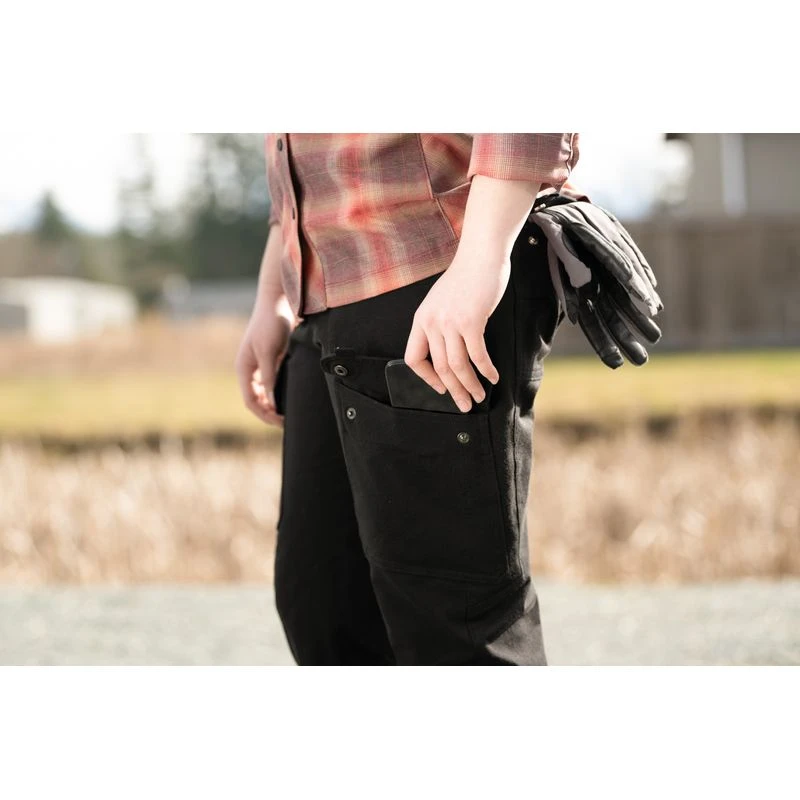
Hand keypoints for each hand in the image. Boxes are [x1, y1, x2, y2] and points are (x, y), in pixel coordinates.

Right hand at [235, 293, 295, 425]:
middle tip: (288, 423)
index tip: (282, 422)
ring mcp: (261, 365)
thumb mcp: (268, 351)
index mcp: (244, 368)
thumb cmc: (271, 323)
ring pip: (266, 393)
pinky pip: (275, 383)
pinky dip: (281, 393)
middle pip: (257, 400)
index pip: (250, 400)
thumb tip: (270, 402)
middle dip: (270, 413)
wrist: (280, 301)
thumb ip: (268, 376)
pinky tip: (293, 397)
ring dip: (275, 405)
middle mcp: (250, 369)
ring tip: (291, 414)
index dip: (264, 414)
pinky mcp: (273, 360)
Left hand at [404, 249, 505, 412]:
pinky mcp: (471, 321)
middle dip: (454, 390)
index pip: (414, 359)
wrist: (481, 255)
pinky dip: (486, 370)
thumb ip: (440, 324)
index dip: (426, 378)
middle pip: (440, 367)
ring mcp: (450, 322)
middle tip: (465, 404)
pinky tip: (493, 377)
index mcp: (421, 319)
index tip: (441, 388)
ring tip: (479, 396)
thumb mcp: (442, 302)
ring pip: (457, 366)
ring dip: (470, 385)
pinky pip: (477, 355)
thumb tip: (450, 351)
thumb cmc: (466, 278)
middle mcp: (431, 323)